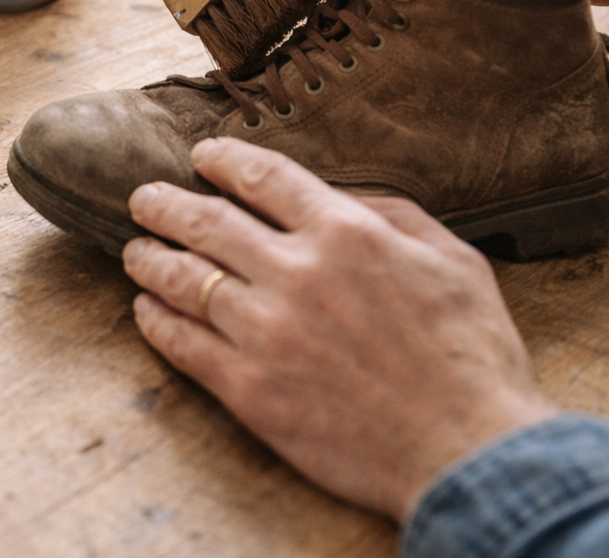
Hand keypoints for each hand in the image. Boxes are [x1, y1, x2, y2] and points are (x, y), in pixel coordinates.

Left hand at [123, 137, 555, 520]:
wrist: (469, 453)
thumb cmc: (472, 358)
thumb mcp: (453, 261)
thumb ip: (391, 215)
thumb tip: (339, 196)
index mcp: (346, 233)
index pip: (262, 176)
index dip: (222, 159)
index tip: (201, 156)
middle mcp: (296, 272)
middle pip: (205, 221)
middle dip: (164, 203)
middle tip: (144, 199)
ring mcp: (264, 330)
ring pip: (181, 277)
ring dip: (149, 258)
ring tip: (136, 250)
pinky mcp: (247, 386)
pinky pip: (180, 341)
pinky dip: (154, 319)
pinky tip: (146, 308)